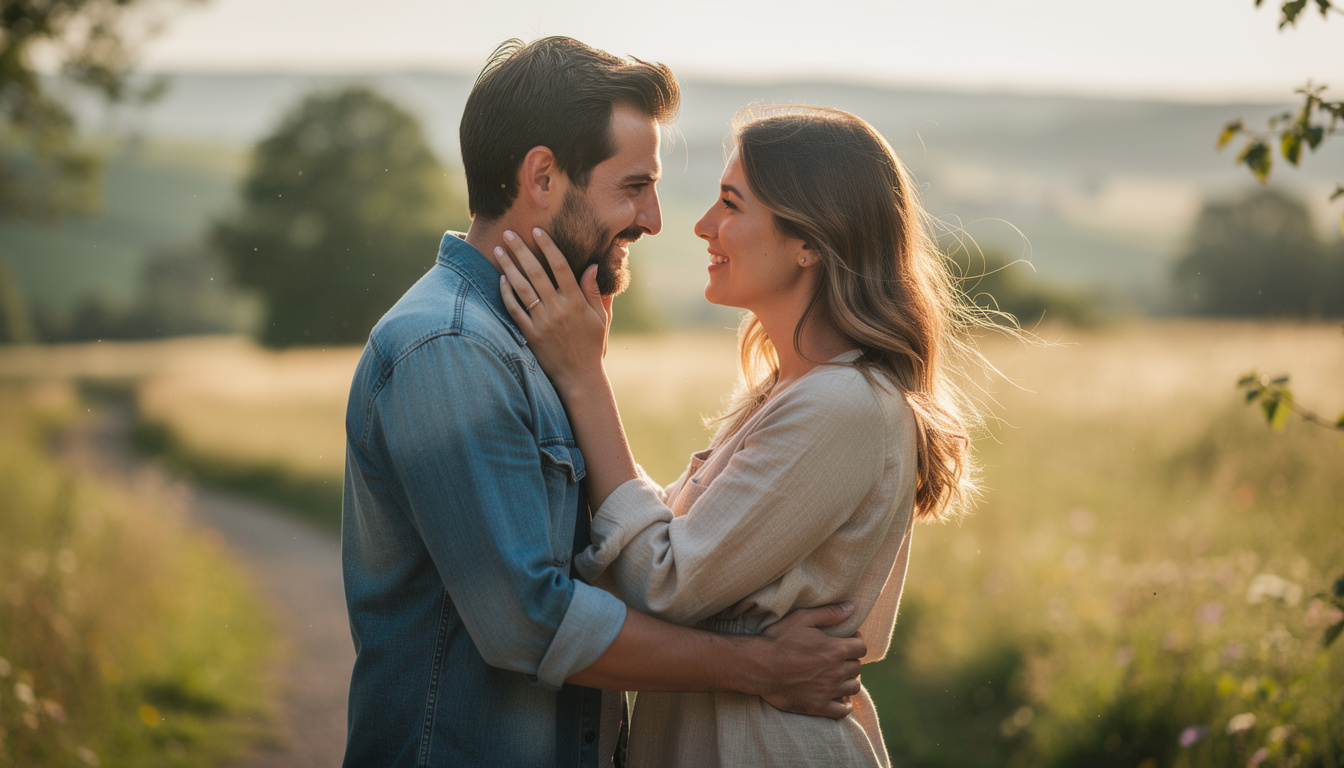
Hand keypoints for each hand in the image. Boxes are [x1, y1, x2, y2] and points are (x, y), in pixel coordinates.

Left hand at [497, 228, 608, 392]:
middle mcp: (559, 309)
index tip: (537, 230)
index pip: (560, 266)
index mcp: (577, 302)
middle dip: (521, 250)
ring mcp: (543, 322)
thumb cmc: (592, 345)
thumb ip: (595, 291)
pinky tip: (502, 279)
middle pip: (536, 272)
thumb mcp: (601, 317)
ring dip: (509, 267)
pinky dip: (507, 294)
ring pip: (522, 288)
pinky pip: (515, 311)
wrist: (580, 377)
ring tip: (499, 250)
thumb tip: (592, 266)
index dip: (548, 246)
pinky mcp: (531, 335)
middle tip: (509, 232)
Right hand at [756, 603, 865, 718]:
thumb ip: (829, 613)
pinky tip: (838, 698)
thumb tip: (852, 607)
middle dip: (851, 661)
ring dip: (849, 680)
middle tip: (839, 658)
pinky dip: (844, 705)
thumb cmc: (778, 640)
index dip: (857, 642)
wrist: (758, 667)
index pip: (861, 648)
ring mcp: (828, 691)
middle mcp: (836, 672)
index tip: (849, 641)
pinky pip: (842, 711)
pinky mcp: (818, 706)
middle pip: (857, 667)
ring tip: (838, 676)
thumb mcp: (802, 618)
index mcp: (835, 650)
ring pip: (853, 688)